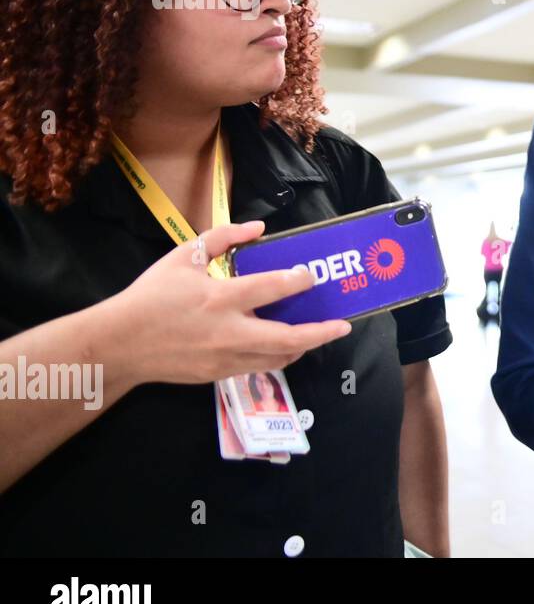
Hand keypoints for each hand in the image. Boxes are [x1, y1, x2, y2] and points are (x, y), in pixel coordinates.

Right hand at [101, 220, 352, 386]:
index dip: (297, 281)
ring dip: (304, 347)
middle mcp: (228, 332)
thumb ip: (223, 237)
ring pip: (279, 359)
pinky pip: (259, 367)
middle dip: (321, 332)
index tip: (312, 276)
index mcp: (219, 298)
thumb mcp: (183, 256)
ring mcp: (225, 358)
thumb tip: (258, 228)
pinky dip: (278, 356)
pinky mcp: (219, 375)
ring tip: (321, 335)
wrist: (120, 345)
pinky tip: (287, 346)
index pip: (270, 288)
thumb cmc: (151, 296)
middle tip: (344, 324)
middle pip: (288, 338)